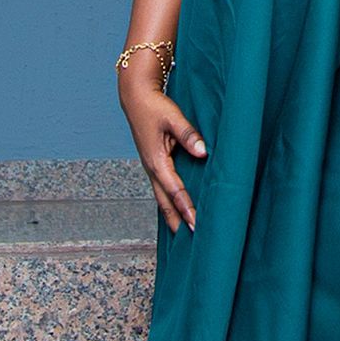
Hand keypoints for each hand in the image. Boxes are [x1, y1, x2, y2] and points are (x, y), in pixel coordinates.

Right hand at [120, 78, 207, 231]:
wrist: (136, 98)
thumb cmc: (155, 107)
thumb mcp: (173, 117)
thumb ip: (189, 135)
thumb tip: (203, 152)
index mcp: (156, 161)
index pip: (175, 191)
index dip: (187, 208)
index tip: (197, 224)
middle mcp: (152, 169)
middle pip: (165, 203)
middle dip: (178, 221)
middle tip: (192, 241)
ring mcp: (152, 168)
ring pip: (162, 198)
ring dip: (173, 215)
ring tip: (185, 233)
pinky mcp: (154, 164)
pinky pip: (162, 189)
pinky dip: (170, 203)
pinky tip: (177, 211)